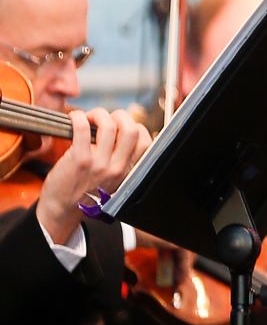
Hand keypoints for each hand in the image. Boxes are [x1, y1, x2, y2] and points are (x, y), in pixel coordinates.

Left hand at [37, 109, 150, 245]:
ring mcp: (100, 164)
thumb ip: (121, 162)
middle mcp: (118, 168)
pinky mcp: (79, 160)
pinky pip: (82, 128)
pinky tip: (74, 119)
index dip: (135, 127)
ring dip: (98, 114)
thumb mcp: (113, 181)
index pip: (146, 141)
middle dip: (119, 116)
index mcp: (128, 171)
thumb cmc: (85, 194)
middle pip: (131, 129)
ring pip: (109, 126)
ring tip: (88, 118)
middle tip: (106, 118)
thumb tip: (121, 135)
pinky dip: (78, 117)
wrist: (63, 210)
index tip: (121, 126)